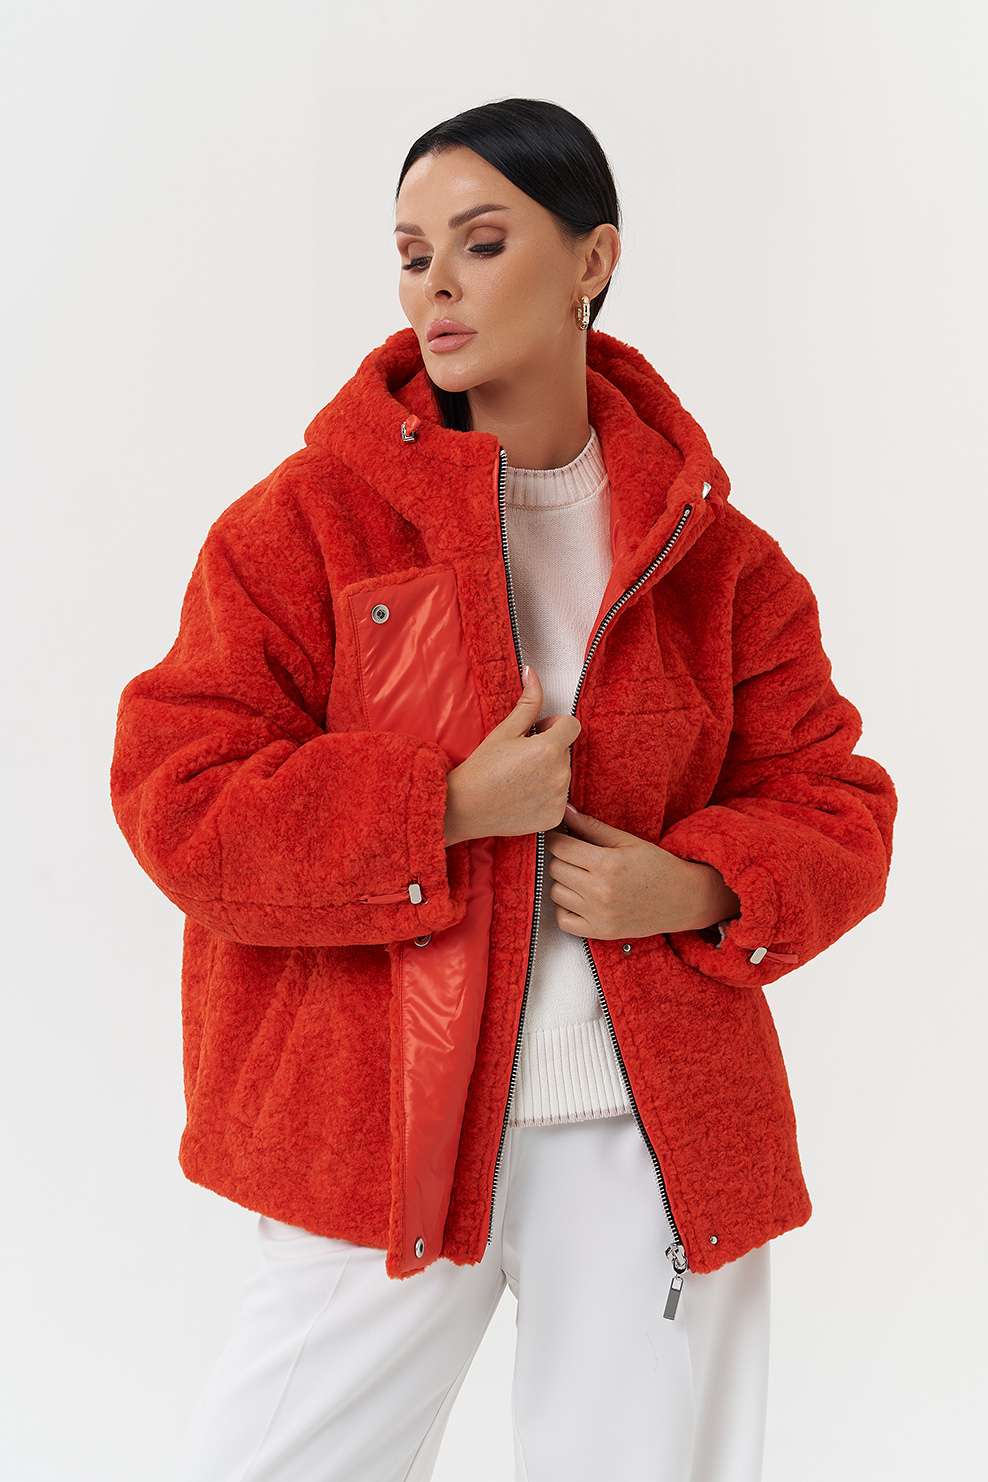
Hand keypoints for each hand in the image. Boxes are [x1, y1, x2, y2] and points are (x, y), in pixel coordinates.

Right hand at [443, 667, 581, 845]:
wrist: (465, 807)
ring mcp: (558, 797)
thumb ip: (527, 703)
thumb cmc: (481, 769)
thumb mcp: (504, 730)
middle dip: (549, 749)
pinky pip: (559, 798)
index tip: (539, 732)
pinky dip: (546, 796)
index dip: (555, 725)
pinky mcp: (555, 816)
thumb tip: (532, 674)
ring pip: (563, 774)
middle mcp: (559, 773)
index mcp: (549, 748)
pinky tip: (524, 795)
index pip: (572, 725)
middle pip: (566, 751)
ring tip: (520, 778)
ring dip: (549, 772)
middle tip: (521, 758)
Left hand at [545, 804, 740, 939]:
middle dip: (561, 858)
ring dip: (563, 883)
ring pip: (556, 893)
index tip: (561, 837)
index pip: (561, 847)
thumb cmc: (658, 867)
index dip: (557, 838)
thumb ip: (592, 827)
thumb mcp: (626, 841)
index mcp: (608, 864)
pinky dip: (565, 910)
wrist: (683, 899)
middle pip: (555, 869)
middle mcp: (601, 891)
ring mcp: (599, 914)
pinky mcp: (601, 931)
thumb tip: (565, 811)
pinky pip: (563, 921)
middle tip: (575, 856)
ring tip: (580, 877)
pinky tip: (578, 900)